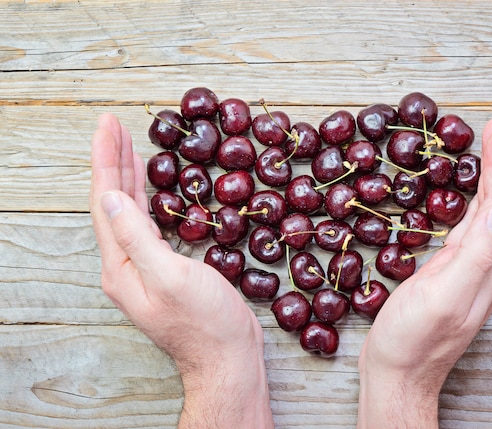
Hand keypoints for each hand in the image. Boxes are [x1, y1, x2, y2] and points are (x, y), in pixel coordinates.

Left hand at [89, 114, 273, 428]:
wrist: (227, 356)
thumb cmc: (204, 322)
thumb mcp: (171, 277)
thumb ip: (137, 237)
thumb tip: (111, 197)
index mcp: (121, 265)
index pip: (106, 202)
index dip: (106, 160)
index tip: (108, 125)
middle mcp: (126, 264)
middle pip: (113, 202)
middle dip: (113, 161)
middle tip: (114, 125)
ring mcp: (145, 267)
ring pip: (130, 211)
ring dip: (128, 176)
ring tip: (128, 146)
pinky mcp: (166, 268)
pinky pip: (148, 222)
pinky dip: (147, 197)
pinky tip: (150, 187)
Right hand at [357, 118, 491, 427]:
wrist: (398, 374)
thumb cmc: (412, 339)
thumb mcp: (444, 295)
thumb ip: (476, 254)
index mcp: (487, 267)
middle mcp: (485, 268)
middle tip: (490, 133)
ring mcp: (468, 274)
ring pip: (485, 218)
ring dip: (487, 182)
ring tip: (481, 156)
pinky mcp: (450, 278)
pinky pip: (467, 232)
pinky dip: (467, 205)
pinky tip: (459, 201)